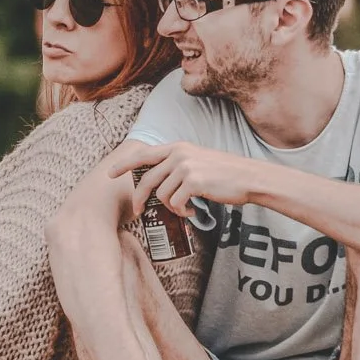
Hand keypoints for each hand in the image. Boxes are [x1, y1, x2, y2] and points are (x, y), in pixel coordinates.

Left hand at [103, 139, 257, 218]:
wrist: (248, 177)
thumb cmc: (224, 173)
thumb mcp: (197, 160)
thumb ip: (176, 165)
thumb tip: (157, 183)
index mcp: (177, 147)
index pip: (143, 154)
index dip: (124, 164)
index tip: (110, 173)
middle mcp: (178, 154)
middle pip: (147, 179)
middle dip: (139, 198)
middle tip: (138, 211)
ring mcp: (185, 167)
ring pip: (162, 195)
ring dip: (171, 208)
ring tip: (184, 209)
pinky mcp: (194, 181)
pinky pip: (176, 203)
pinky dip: (181, 212)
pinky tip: (192, 211)